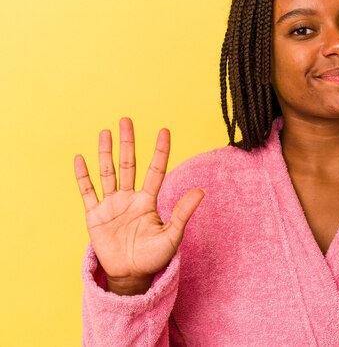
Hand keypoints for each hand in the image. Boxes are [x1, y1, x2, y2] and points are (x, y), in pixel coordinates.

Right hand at [74, 118, 203, 294]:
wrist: (130, 275)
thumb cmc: (153, 257)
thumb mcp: (172, 235)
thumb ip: (183, 212)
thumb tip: (201, 191)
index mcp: (148, 201)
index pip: (155, 170)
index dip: (160, 151)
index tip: (164, 130)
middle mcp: (130, 197)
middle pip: (129, 164)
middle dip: (128, 142)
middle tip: (126, 120)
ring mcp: (111, 204)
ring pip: (108, 172)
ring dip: (106, 152)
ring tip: (106, 131)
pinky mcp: (95, 215)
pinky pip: (87, 192)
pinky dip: (83, 176)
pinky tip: (81, 158)